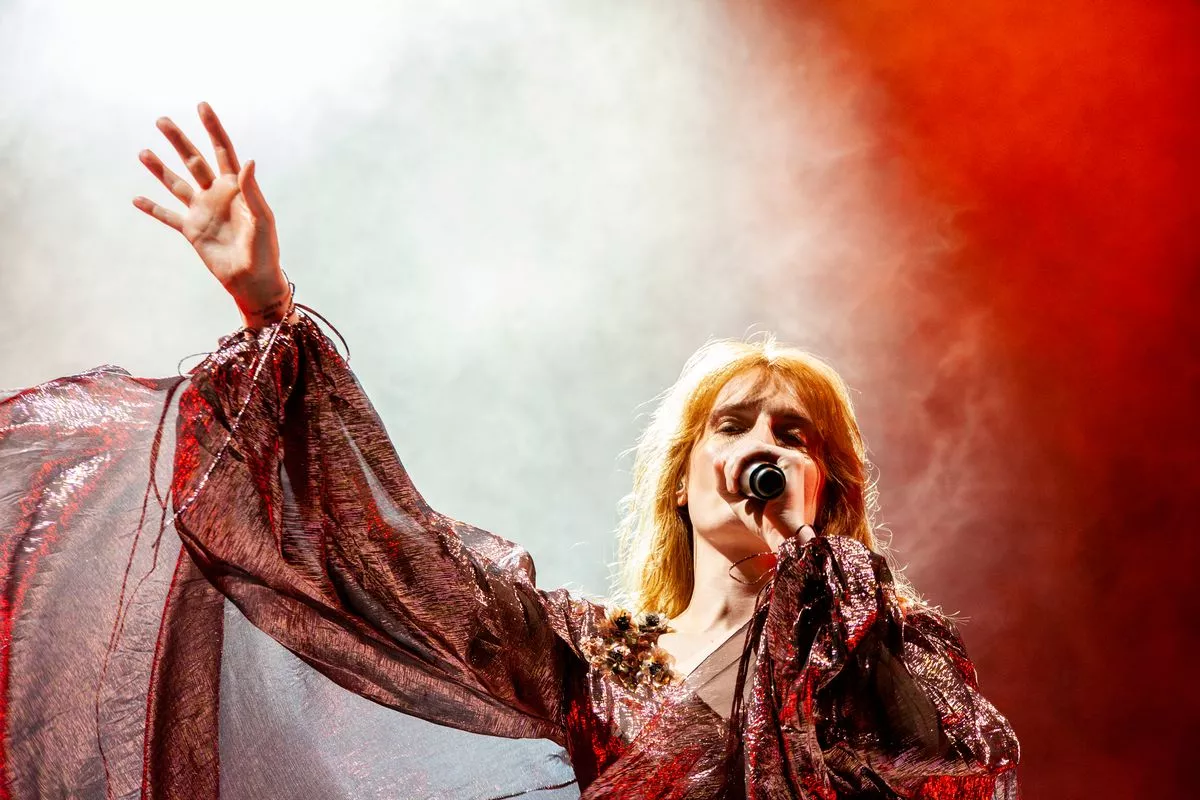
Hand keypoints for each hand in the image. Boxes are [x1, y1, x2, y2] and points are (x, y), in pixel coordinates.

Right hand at [133, 102, 290, 328]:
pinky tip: (136, 199)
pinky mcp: (191, 231)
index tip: (202, 106)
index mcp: (236, 187)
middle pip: (193, 160)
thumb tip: (247, 160)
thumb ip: (251, 190)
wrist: (253, 280)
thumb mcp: (261, 218)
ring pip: (176, 184)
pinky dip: (152, 208)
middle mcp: (216, 194)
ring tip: (143, 152)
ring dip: (159, 169)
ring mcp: (202, 211)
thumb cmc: (264, 250)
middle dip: (179, 140)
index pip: (223, 150)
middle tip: (161, 120)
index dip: (213, 128)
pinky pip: (168, 216)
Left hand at [714, 442, 822, 552]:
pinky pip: (758, 449)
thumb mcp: (736, 499)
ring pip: (751, 447)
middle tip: (729, 489)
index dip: (730, 463)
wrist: (779, 535)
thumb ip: (723, 482)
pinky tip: (735, 477)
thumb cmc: (761, 521)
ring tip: (732, 488)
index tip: (726, 486)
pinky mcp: (791, 460)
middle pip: (748, 449)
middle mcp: (784, 460)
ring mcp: (790, 458)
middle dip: (730, 464)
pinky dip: (741, 460)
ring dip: (733, 464)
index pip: (748, 454)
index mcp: (776, 466)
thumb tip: (717, 458)